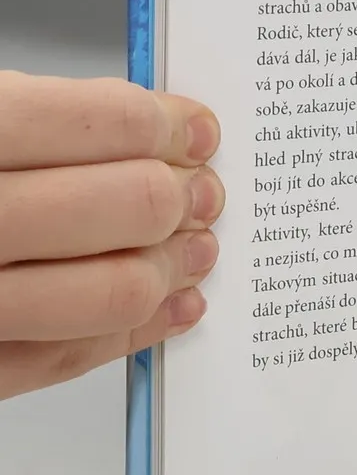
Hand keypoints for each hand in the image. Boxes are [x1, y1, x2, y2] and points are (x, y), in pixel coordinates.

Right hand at [0, 72, 222, 400]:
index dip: (166, 124)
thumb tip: (155, 124)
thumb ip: (37, 115)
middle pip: (125, 205)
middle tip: (200, 190)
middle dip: (181, 197)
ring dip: (171, 267)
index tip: (192, 130)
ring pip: (112, 290)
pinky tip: (163, 307)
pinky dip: (131, 332)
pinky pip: (64, 359)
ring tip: (190, 246)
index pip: (101, 120)